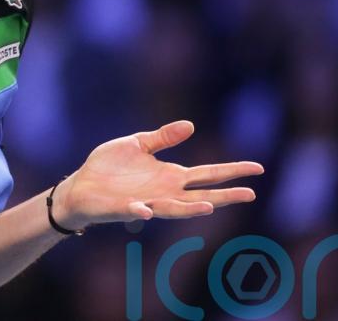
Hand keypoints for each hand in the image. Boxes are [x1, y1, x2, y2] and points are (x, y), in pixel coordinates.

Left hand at [53, 121, 262, 228]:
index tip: (256, 168)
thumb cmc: (109, 167)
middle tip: (251, 193)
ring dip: (191, 209)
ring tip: (210, 207)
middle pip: (201, 195)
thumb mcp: (137, 144)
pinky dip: (142, 211)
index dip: (232, 170)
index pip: (208, 174)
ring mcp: (147, 203)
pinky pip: (136, 211)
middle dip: (225, 195)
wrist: (81, 185)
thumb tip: (191, 125)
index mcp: (170, 176)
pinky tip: (146, 210)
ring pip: (174, 209)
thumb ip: (162, 137)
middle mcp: (165, 193)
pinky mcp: (125, 209)